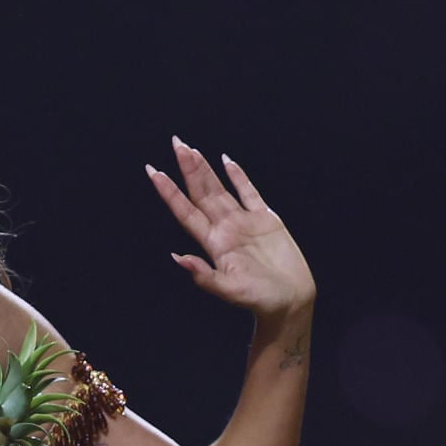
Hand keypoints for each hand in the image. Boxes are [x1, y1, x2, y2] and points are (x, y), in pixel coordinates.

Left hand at [146, 136, 314, 320]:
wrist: (291, 302)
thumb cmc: (261, 300)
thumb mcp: (231, 291)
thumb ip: (205, 276)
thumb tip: (178, 258)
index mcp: (213, 243)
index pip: (185, 211)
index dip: (169, 191)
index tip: (153, 171)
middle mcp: (224, 228)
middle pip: (200, 193)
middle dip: (188, 168)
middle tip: (176, 143)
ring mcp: (244, 222)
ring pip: (220, 189)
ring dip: (206, 170)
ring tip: (191, 149)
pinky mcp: (266, 220)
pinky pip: (249, 193)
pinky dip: (239, 176)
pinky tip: (227, 161)